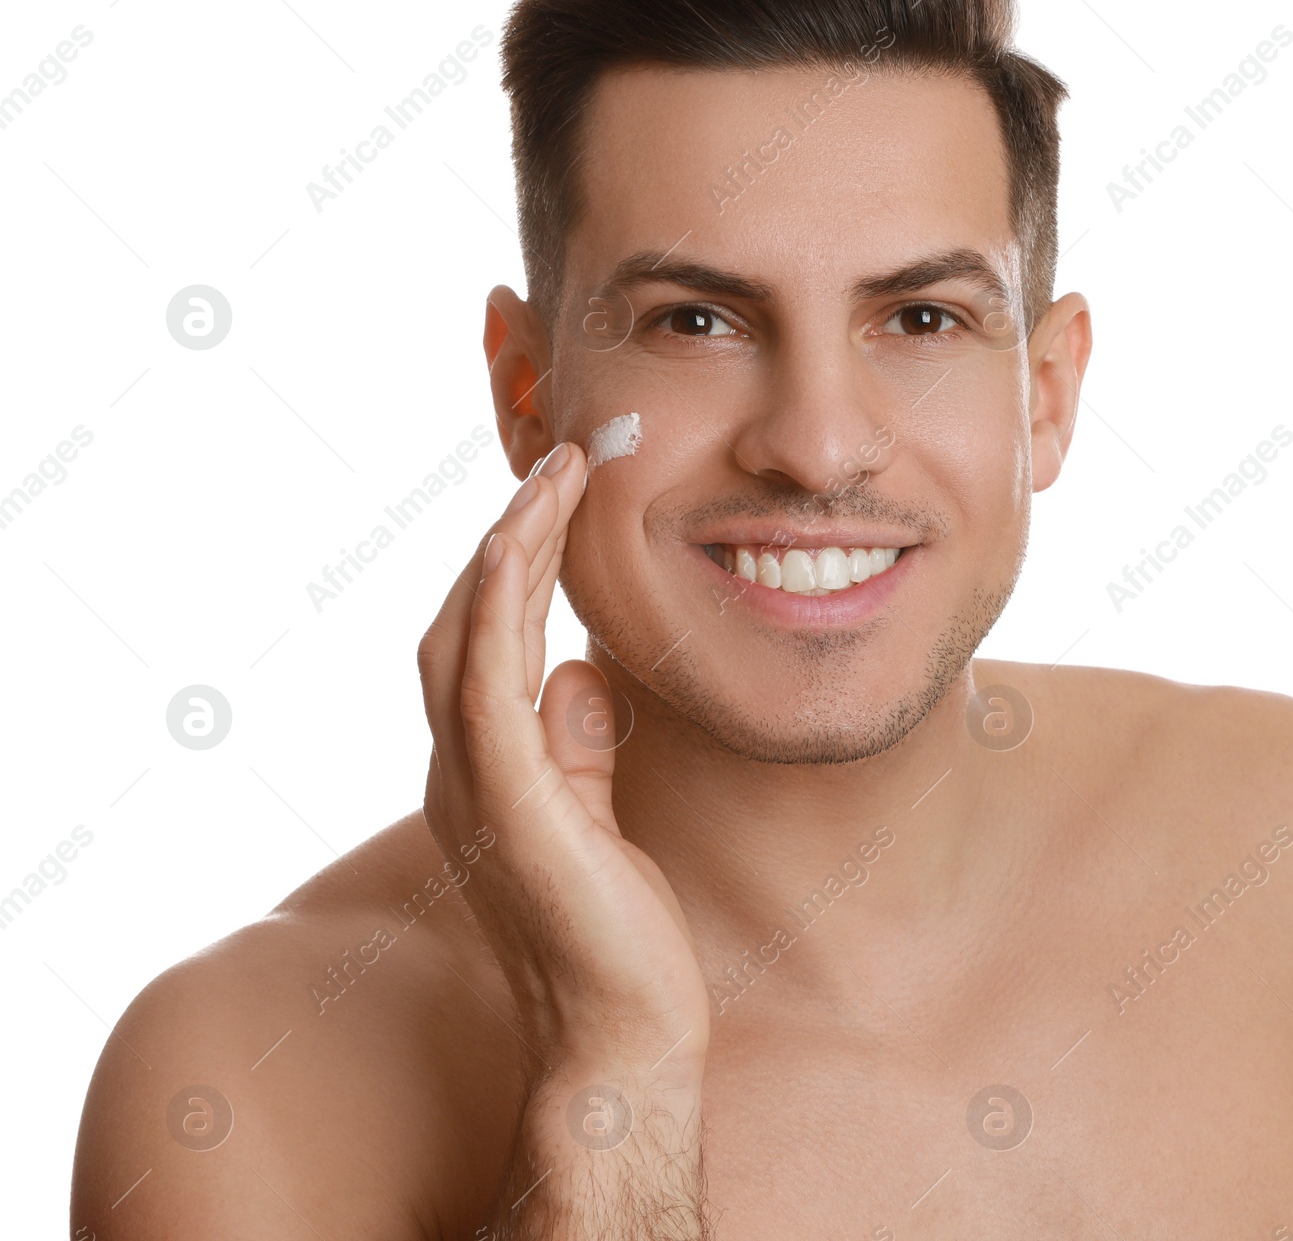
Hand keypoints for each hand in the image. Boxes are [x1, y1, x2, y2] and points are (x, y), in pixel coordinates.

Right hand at [417, 440, 709, 1084]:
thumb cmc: (616, 936)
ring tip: (554, 475)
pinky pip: (487, 683)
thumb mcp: (599, 818)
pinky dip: (499, 601)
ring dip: (506, 545)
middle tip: (562, 464)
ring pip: (466, 636)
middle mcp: (462, 773)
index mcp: (484, 774)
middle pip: (461, 625)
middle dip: (506, 537)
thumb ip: (577, 747)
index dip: (510, 570)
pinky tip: (525, 537)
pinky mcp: (510, 807)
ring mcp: (476, 789)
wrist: (622, 1037)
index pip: (481, 647)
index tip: (556, 503)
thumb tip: (577, 674)